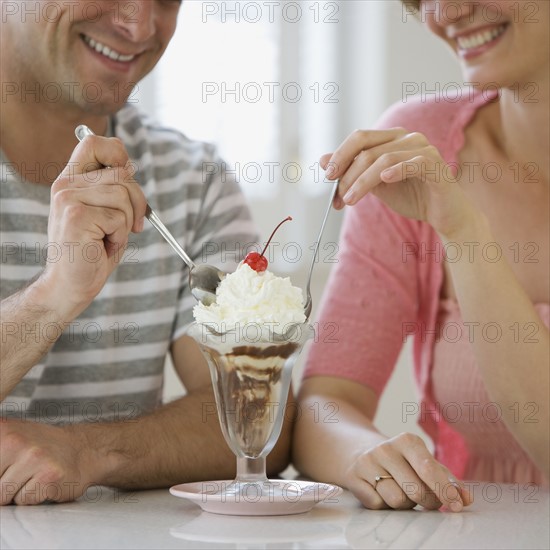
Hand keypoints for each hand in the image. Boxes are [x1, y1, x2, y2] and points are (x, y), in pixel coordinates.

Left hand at [0, 419, 94, 504]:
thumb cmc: (42, 448)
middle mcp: (15, 441)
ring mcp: (34, 457)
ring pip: (3, 497)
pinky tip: (44, 481)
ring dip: (16, 493)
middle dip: (1, 486)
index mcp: (1, 431)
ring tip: (32, 477)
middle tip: (20, 473)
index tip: (7, 471)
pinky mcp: (49, 476)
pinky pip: (24, 501)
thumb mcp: (9, 441)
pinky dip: (33, 497)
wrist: (82, 449)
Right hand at [39, 135, 146, 317]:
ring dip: (127, 222)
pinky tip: (104, 245)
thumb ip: (112, 188)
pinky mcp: (77, 216)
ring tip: (110, 237)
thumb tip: (129, 166)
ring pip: (124, 195)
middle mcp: (65, 185)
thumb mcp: (104, 213)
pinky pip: (120, 218)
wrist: (70, 285)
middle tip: (131, 224)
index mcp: (70, 180)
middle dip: (138, 201)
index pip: (94, 142)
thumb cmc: (92, 251)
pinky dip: (120, 236)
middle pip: (122, 172)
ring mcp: (69, 198)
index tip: (128, 178)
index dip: (118, 154)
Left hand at [322, 128, 479, 237]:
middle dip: (347, 172)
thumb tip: (323, 161)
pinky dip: (397, 170)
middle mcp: (407, 137)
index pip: (359, 139)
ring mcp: (423, 148)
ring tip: (350, 200)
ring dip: (362, 181)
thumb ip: (352, 172)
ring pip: (383, 159)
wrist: (443, 215)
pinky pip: (413, 162)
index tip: (328, 178)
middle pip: (367, 148)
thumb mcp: (375, 185)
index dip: (340, 156)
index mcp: (392, 138)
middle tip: (338, 195)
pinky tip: (384, 180)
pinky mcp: (435, 164)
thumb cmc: (411, 196)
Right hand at [344, 432, 472, 511]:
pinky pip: (378, 505)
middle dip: (427, 502)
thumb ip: (448, 480)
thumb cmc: (402, 461)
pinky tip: (382, 492)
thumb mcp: (425, 463)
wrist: (360, 451)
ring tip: (401, 491)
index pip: (429, 469)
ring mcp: (367, 463)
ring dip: (405, 504)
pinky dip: (385, 505)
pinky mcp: (354, 478)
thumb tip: (466, 498)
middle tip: (428, 499)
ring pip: (397, 501)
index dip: (445, 490)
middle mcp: (385, 449)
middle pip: (416, 490)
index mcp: (407, 441)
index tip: (457, 506)